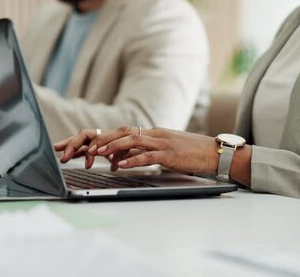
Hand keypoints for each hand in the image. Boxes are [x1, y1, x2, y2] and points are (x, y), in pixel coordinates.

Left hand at [54, 127, 219, 173]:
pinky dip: (132, 160)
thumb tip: (123, 160)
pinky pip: (147, 156)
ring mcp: (162, 143)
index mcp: (152, 133)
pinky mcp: (170, 155)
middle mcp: (154, 134)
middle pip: (123, 133)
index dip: (105, 138)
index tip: (88, 146)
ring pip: (132, 141)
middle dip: (102, 141)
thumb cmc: (190, 153)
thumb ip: (145, 152)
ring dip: (111, 148)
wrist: (214, 152)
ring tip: (96, 155)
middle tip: (84, 150)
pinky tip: (120, 166)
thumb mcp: (164, 151)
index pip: (123, 132)